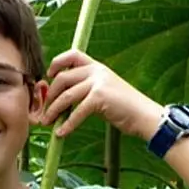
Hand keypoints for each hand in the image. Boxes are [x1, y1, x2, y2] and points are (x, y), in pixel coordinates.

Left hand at [41, 50, 161, 139]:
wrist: (144, 115)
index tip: (49, 76)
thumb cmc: (124, 107)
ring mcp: (98, 83)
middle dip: (49, 96)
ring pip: (66, 95)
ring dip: (53, 111)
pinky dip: (67, 124)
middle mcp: (97, 71)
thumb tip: (64, 100)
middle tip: (44, 111)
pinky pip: (76, 111)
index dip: (57, 63)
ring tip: (48, 123)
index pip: (72, 55)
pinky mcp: (100, 97)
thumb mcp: (104, 91)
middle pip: (62, 78)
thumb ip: (86, 89)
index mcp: (97, 66)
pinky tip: (61, 133)